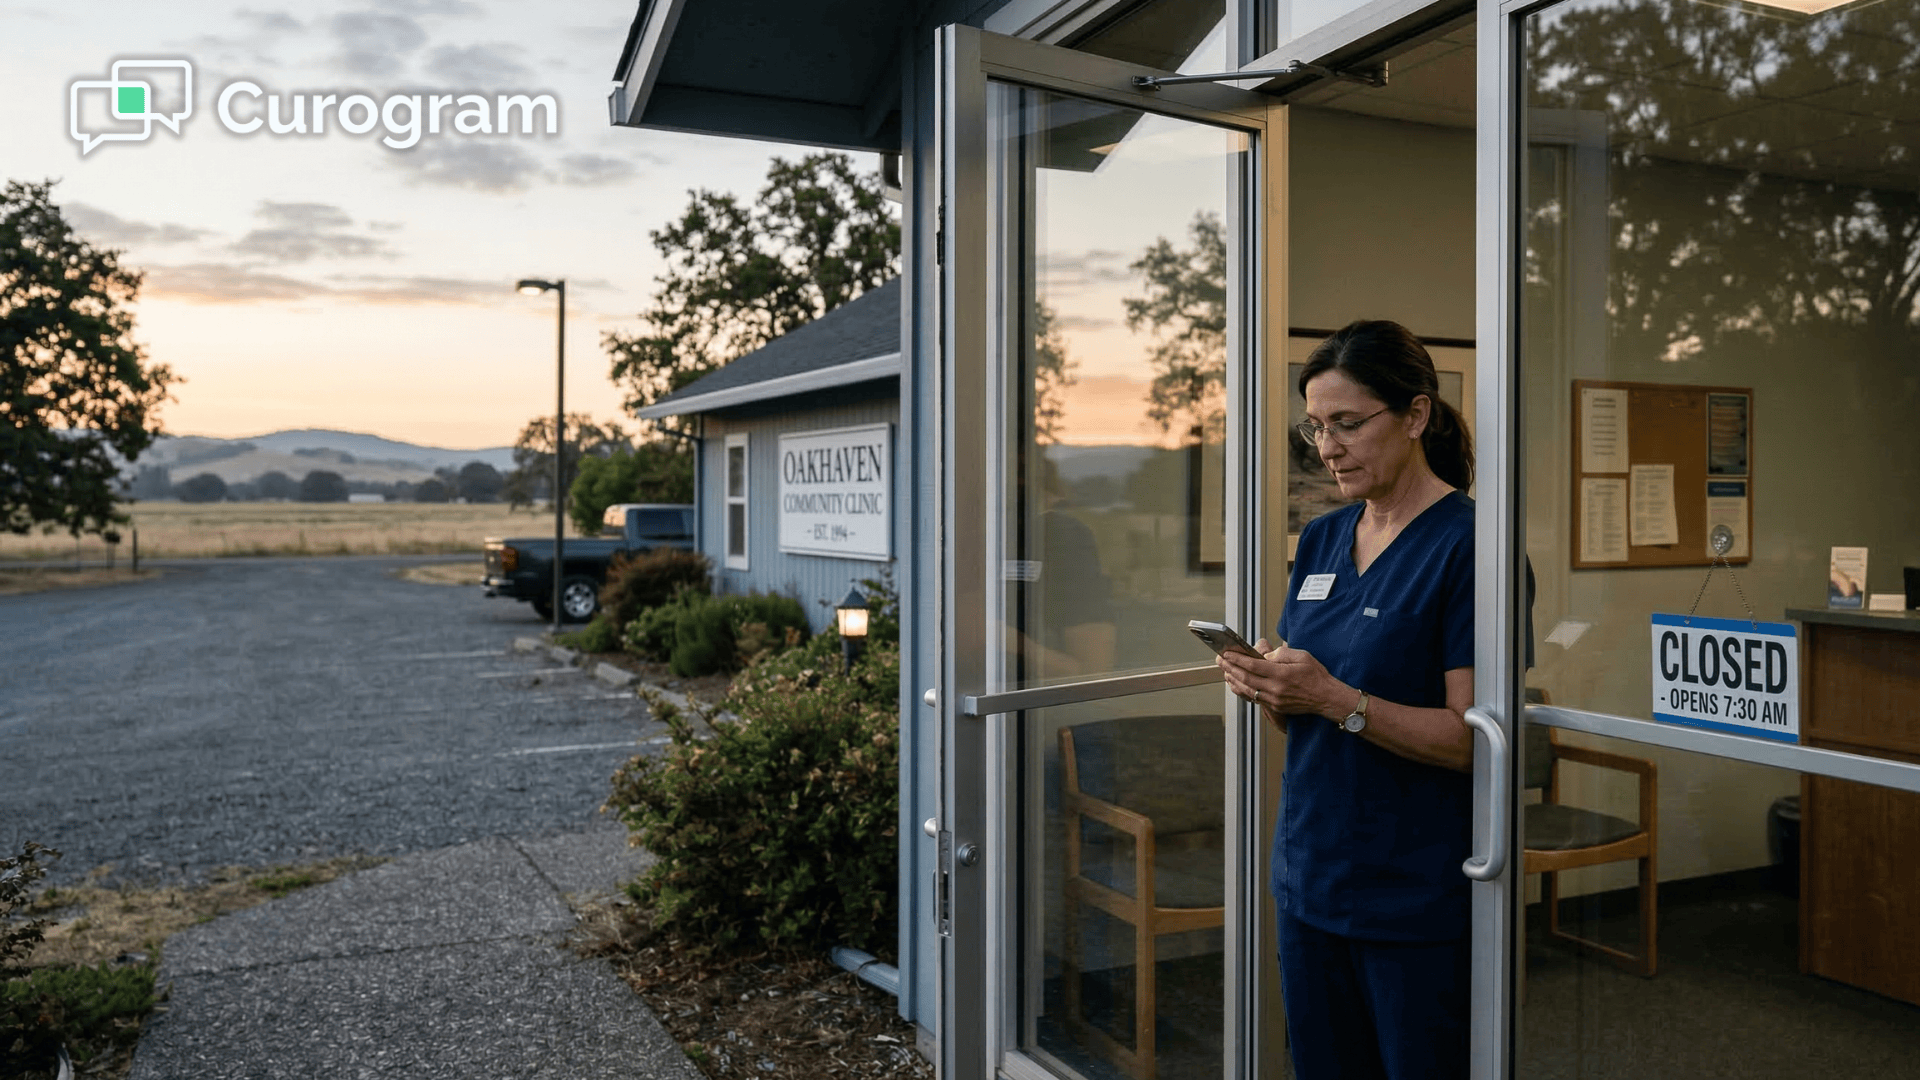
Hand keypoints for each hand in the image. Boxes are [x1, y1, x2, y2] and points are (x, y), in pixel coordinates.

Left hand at [1216, 639, 1346, 719]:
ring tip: (1224, 671)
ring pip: (1247, 690)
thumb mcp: (1302, 656)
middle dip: (1230, 668)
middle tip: (1220, 660)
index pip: (1253, 665)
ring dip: (1233, 680)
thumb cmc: (1316, 675)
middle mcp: (1275, 688)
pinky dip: (1242, 691)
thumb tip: (1264, 654)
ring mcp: (1274, 699)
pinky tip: (1236, 685)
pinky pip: (1254, 698)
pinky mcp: (1275, 706)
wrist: (1326, 698)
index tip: (1227, 653)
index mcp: (1282, 674)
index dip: (1237, 659)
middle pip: (1246, 678)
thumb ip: (1281, 653)